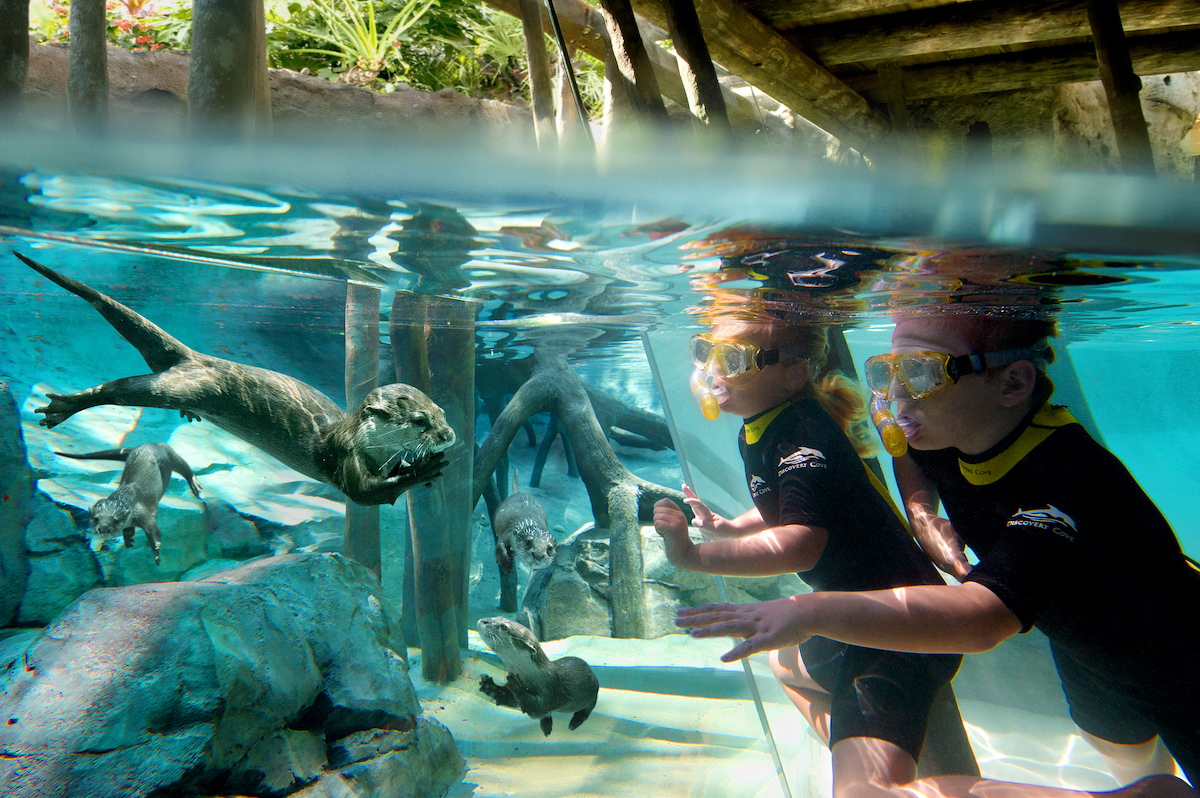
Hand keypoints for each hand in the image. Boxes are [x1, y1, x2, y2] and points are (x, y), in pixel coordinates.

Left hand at [653, 497, 688, 538]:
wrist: (683, 553)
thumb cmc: (674, 539)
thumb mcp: (673, 524)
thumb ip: (667, 514)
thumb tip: (655, 506)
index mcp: (680, 513)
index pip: (665, 501)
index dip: (658, 507)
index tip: (660, 517)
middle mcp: (680, 516)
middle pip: (658, 509)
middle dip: (656, 519)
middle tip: (664, 529)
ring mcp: (677, 522)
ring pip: (656, 517)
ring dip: (657, 526)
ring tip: (666, 533)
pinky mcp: (673, 530)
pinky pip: (658, 524)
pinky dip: (658, 531)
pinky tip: (665, 536)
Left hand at [676, 595, 814, 662]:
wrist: (808, 611)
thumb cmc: (788, 615)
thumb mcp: (763, 615)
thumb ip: (749, 620)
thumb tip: (738, 626)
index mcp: (745, 611)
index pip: (717, 609)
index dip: (699, 611)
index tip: (682, 612)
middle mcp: (747, 616)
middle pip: (717, 616)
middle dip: (696, 619)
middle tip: (676, 620)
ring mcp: (756, 627)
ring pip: (729, 628)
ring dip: (710, 632)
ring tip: (693, 636)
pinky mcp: (767, 639)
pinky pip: (750, 647)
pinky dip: (737, 652)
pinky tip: (724, 658)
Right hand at [681, 484, 732, 536]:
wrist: (730, 533)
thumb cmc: (724, 530)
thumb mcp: (715, 529)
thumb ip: (704, 525)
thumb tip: (692, 520)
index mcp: (707, 515)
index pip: (699, 506)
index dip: (692, 502)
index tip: (685, 501)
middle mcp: (704, 515)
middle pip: (696, 502)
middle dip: (689, 494)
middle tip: (683, 485)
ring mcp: (702, 518)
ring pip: (694, 506)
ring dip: (690, 498)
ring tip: (685, 487)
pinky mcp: (701, 523)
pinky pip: (695, 513)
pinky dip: (692, 506)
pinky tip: (690, 502)